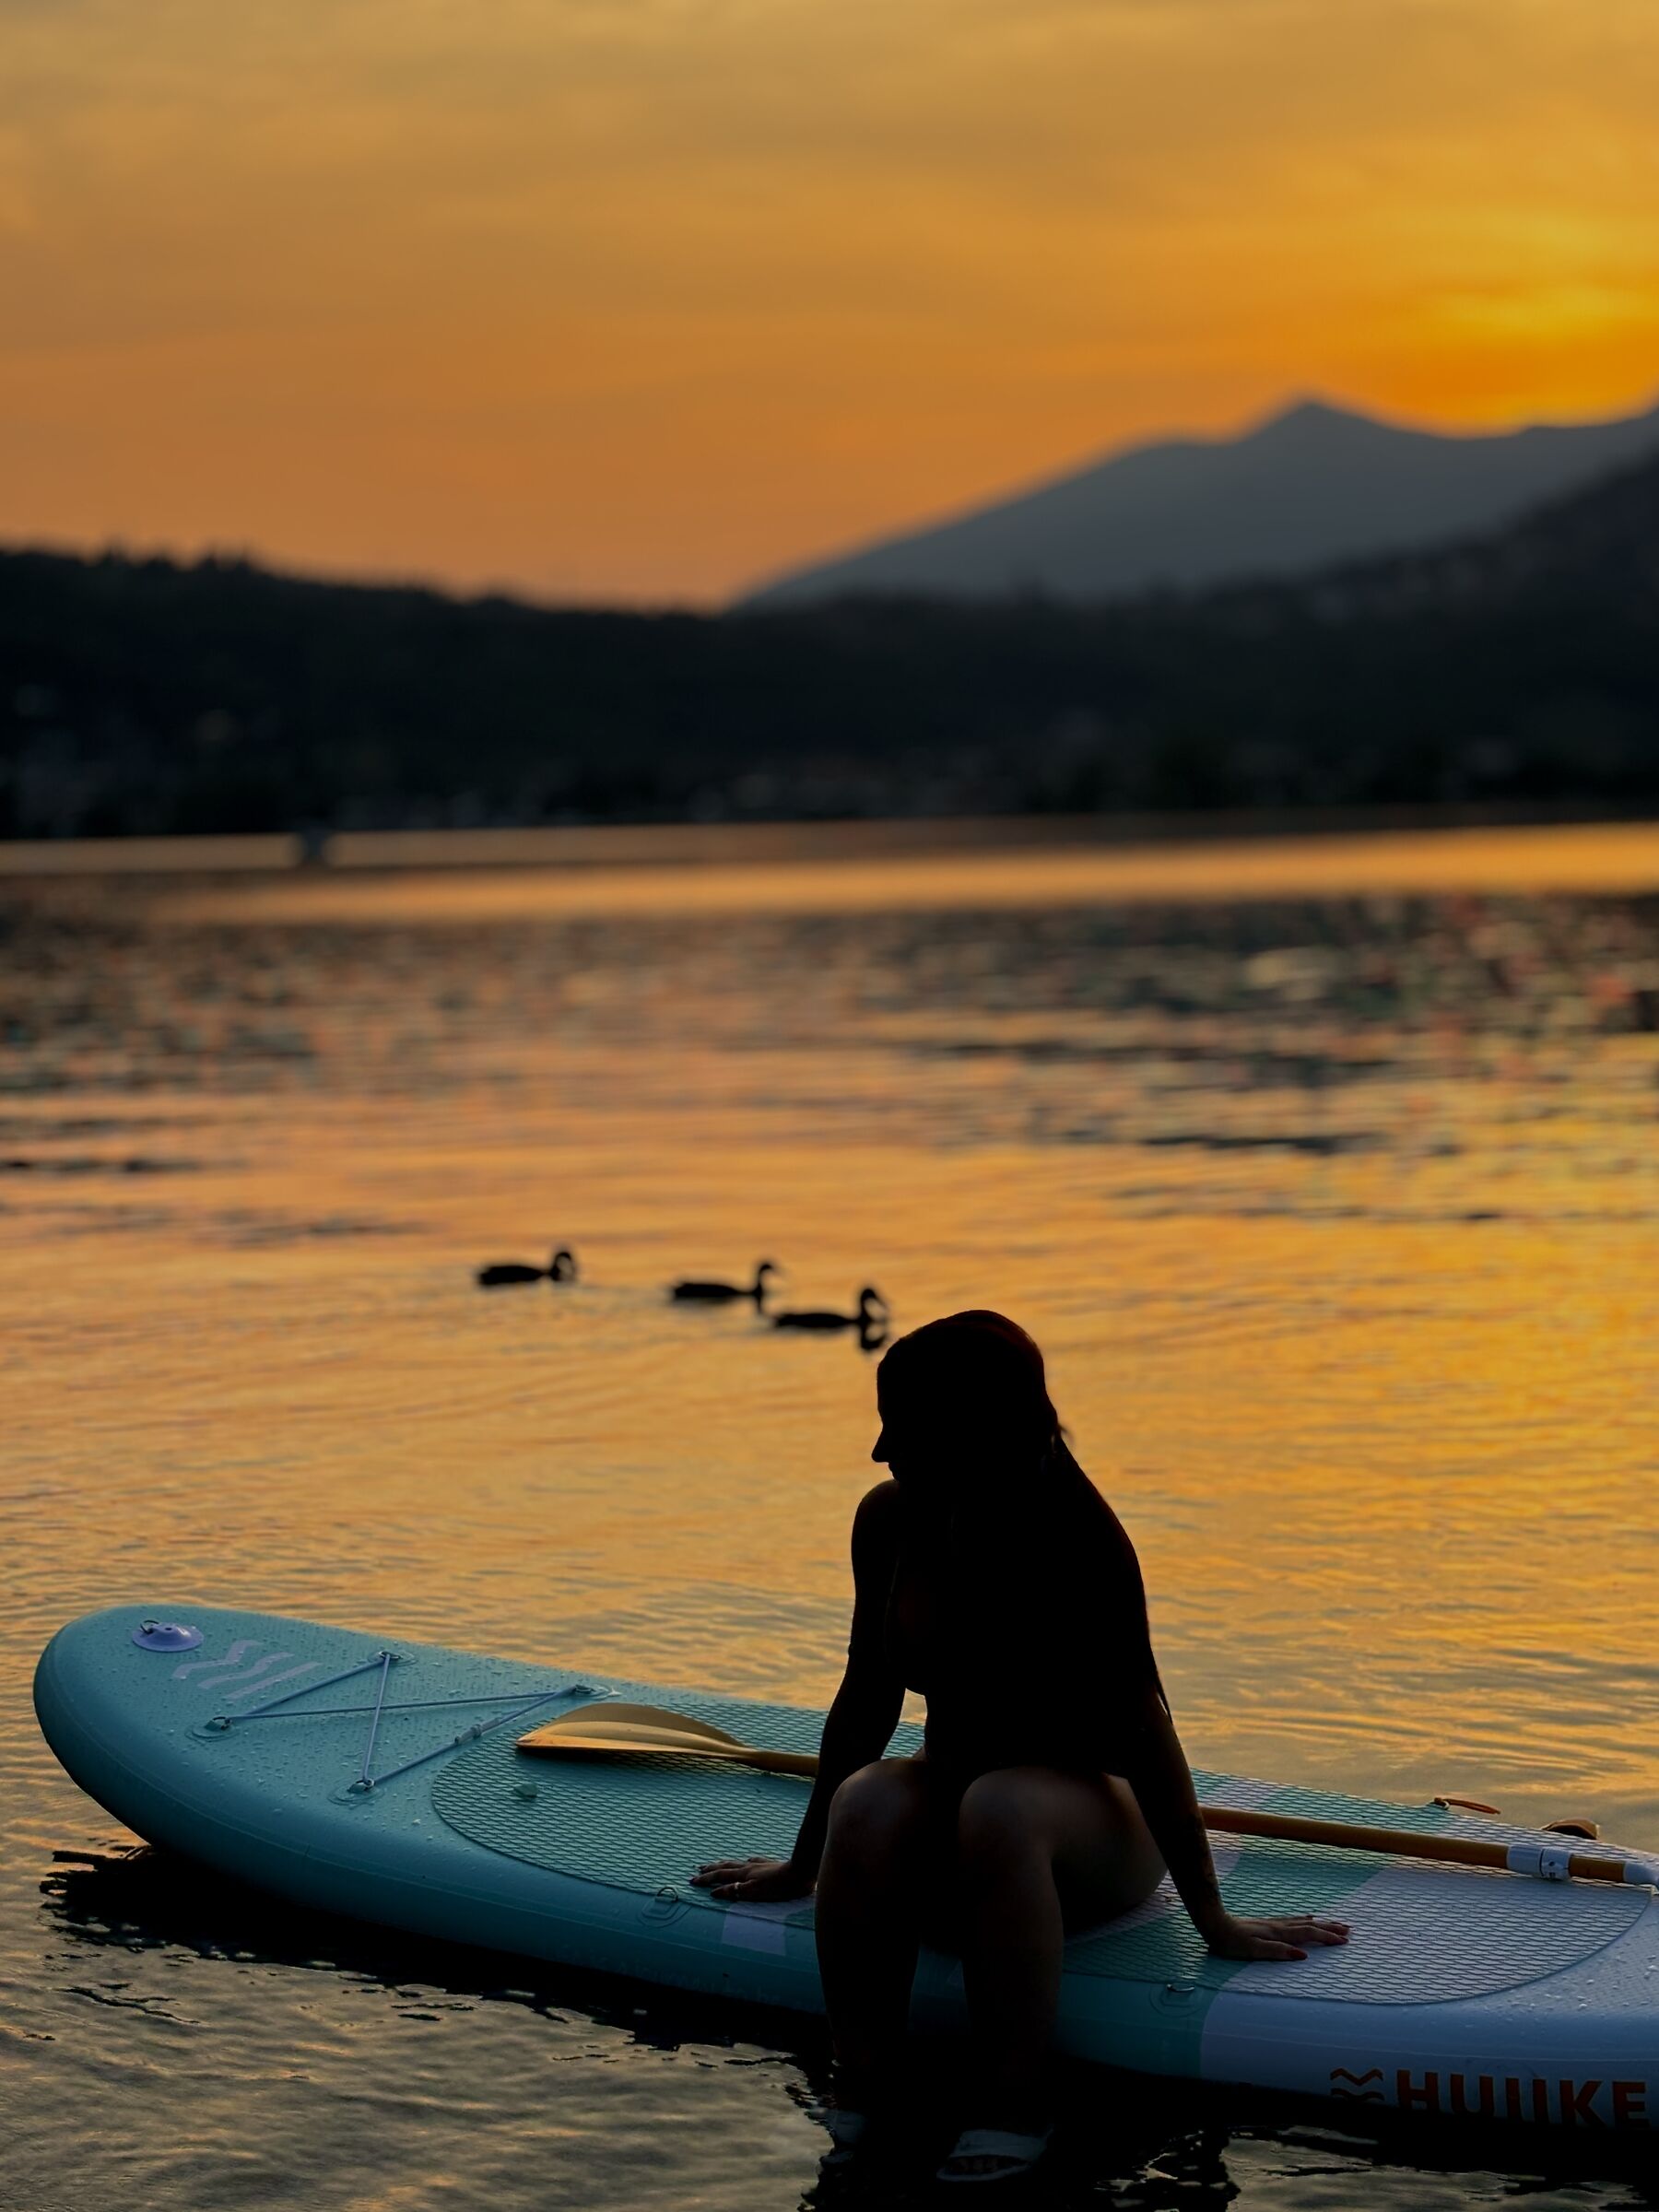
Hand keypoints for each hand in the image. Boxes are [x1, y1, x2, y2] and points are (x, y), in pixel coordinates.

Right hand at [690, 1855, 814, 1902]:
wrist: (801, 1873)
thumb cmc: (778, 1887)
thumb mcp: (754, 1893)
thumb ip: (734, 1892)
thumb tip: (714, 1892)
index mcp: (744, 1874)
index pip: (720, 1876)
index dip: (706, 1879)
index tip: (692, 1880)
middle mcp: (749, 1866)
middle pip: (726, 1866)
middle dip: (711, 1869)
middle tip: (698, 1869)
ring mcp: (759, 1864)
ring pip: (737, 1862)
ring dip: (723, 1863)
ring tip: (716, 1862)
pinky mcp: (770, 1864)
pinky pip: (752, 1861)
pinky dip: (744, 1861)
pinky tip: (747, 1860)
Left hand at [1203, 1911, 1349, 1961]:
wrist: (1214, 1924)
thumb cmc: (1232, 1943)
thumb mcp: (1254, 1951)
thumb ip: (1278, 1952)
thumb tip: (1303, 1955)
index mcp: (1278, 1934)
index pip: (1309, 1934)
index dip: (1327, 1937)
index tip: (1345, 1941)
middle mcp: (1279, 1926)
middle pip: (1310, 1925)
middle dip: (1330, 1927)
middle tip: (1349, 1929)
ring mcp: (1273, 1923)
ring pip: (1303, 1921)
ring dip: (1321, 1922)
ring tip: (1335, 1922)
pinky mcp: (1267, 1923)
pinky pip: (1293, 1920)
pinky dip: (1305, 1920)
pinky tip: (1307, 1918)